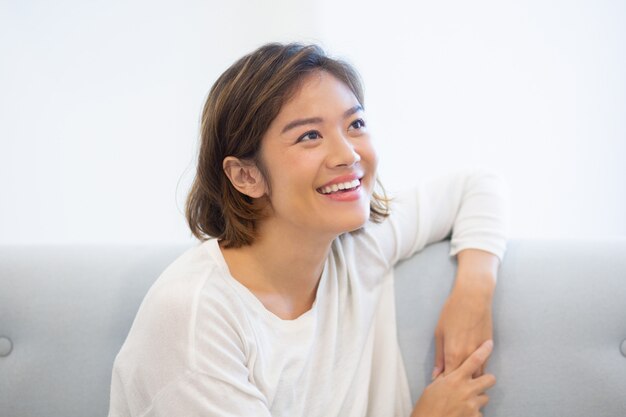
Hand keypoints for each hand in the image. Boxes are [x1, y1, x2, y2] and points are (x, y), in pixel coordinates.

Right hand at [411, 340, 495, 416]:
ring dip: (478, 398)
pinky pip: (480, 413)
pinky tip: (463, 413)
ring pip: (485, 397)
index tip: (489, 344)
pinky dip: (474, 412)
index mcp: (456, 379)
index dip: (483, 351)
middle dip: (487, 379)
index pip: (474, 360)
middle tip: (478, 382)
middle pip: (489, 379)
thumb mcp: (433, 388)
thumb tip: (446, 370)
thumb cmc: (426, 405)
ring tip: (466, 401)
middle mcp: (467, 389)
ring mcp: (472, 404)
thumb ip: (443, 378)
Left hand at [432, 249, 497, 379]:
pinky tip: (471, 371)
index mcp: (453, 354)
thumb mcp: (439, 333)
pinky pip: (484, 366)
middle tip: (449, 387)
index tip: (439, 387)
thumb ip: (439, 356)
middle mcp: (468, 357)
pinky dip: (478, 371)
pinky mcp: (489, 349)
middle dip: (456, 384)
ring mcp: (481, 354)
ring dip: (469, 379)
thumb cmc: (452, 312)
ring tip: (461, 381)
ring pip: (477, 375)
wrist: (474, 297)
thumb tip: (436, 374)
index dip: (443, 384)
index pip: (448, 378)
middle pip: (463, 380)